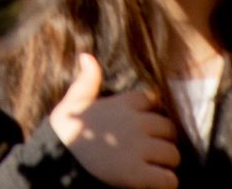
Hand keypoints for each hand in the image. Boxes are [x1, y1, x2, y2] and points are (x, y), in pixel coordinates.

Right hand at [50, 54, 179, 188]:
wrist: (59, 158)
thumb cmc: (68, 130)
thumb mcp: (74, 100)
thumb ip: (87, 79)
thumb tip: (87, 55)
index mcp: (123, 104)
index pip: (153, 100)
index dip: (151, 112)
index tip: (145, 123)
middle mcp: (135, 123)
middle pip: (169, 128)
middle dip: (164, 139)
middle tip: (154, 149)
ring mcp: (139, 149)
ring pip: (172, 154)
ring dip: (166, 162)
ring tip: (155, 166)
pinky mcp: (139, 174)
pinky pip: (169, 179)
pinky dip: (166, 182)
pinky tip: (156, 181)